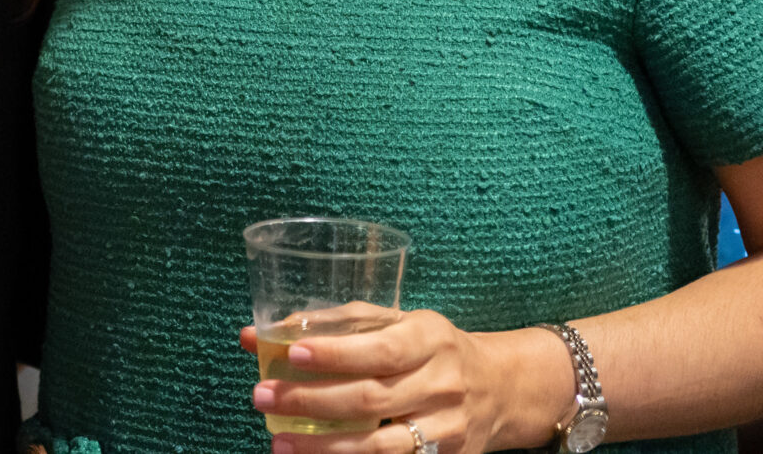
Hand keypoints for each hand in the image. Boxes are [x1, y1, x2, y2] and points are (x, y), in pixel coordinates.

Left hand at [234, 312, 552, 453]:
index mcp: (429, 338)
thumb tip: (260, 332)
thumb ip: (334, 323)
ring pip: (381, 446)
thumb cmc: (431, 346)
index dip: (336, 354)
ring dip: (325, 447)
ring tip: (279, 442)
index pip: (380, 349)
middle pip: (372, 399)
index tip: (291, 354)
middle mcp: (441, 384)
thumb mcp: (398, 321)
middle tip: (262, 397)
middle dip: (311, 401)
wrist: (502, 388)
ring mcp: (446, 429)